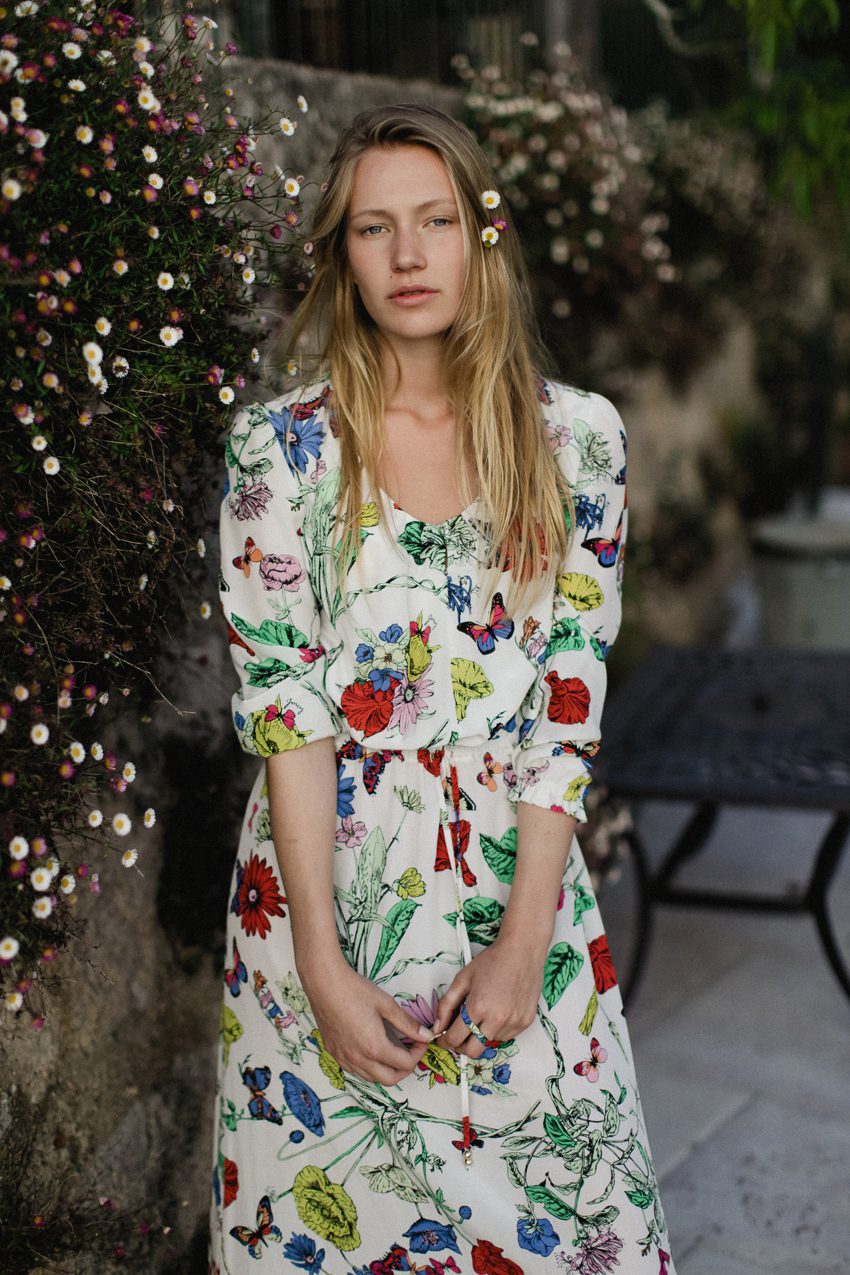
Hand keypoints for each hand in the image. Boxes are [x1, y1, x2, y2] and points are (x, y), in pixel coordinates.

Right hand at [300, 958, 433, 1085]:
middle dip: (405, 1068)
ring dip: (387, 1070)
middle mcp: (358, 1059)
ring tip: (393, 1049)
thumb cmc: (355, 990)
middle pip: (390, 1079)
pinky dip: (369, 1067)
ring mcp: (344, 1058)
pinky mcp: (333, 1053)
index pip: (405, 1064)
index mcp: (374, 1047)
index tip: (421, 1041)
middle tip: (411, 1050)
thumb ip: (408, 1024)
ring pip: (371, 1078)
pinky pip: (355, 1071)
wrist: (324, 984)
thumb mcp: (386, 1004)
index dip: (418, 1054)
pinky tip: (371, 1049)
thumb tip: (427, 1035)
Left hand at [433, 936, 543, 1058]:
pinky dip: (497, 1030)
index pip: (455, 1039)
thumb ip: (446, 1005)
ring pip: (490, 1043)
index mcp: (477, 1007)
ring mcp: (513, 1023)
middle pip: (473, 1051)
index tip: (442, 1038)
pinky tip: (498, 1011)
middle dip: (461, 1047)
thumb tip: (438, 1027)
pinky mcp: (525, 1022)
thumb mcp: (462, 979)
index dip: (444, 1041)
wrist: (522, 951)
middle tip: (458, 1035)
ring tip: (482, 1014)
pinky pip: (506, 1037)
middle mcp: (497, 1019)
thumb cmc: (491, 961)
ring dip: (481, 1035)